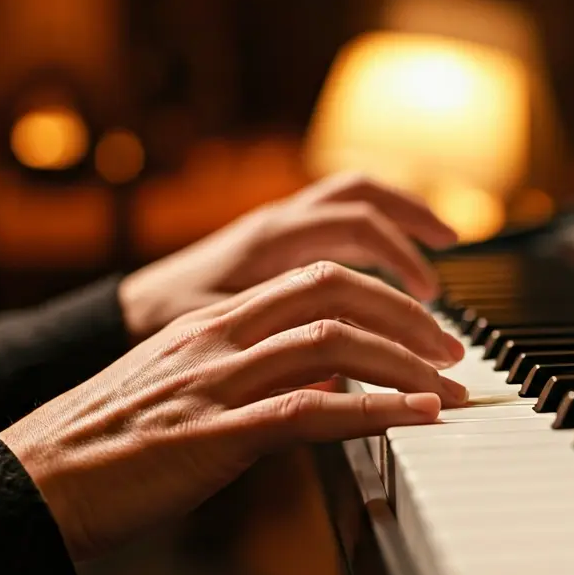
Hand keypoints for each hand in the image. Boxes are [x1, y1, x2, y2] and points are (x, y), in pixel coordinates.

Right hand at [0, 261, 467, 561]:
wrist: (34, 478)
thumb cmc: (102, 440)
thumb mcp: (176, 384)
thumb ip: (241, 368)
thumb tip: (313, 378)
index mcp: (209, 321)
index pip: (313, 278)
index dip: (379, 290)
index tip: (420, 318)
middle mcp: (217, 337)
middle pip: (334, 292)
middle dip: (405, 313)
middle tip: (452, 345)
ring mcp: (215, 382)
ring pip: (332, 344)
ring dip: (404, 362)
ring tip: (450, 385)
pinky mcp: (214, 435)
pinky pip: (310, 409)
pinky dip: (375, 411)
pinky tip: (417, 416)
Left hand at [118, 172, 457, 341]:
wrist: (126, 312)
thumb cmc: (161, 328)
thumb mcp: (219, 341)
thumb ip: (281, 353)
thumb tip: (344, 380)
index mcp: (264, 243)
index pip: (353, 231)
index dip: (401, 264)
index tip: (429, 308)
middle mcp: (275, 222)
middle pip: (361, 198)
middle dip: (413, 227)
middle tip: (447, 269)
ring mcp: (277, 223)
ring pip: (352, 194)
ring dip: (401, 214)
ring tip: (443, 240)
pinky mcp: (278, 237)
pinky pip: (338, 213)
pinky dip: (376, 227)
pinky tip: (394, 258)